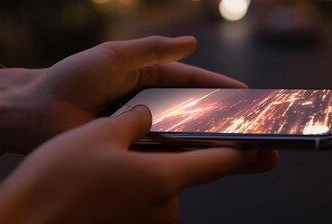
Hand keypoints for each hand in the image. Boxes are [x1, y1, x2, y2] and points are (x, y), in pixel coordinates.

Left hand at [0, 36, 244, 152]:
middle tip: (255, 128)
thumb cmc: (71, 79)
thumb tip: (191, 41)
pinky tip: (209, 164)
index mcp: (150, 78)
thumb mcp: (114, 56)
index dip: (219, 86)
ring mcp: (144, 132)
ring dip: (213, 143)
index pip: (192, 81)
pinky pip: (164, 157)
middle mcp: (152, 106)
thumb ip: (152, 49)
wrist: (35, 113)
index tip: (247, 94)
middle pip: (195, 112)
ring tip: (244, 150)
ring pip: (185, 137)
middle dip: (225, 119)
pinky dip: (185, 160)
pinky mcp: (133, 155)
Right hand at [0, 106, 278, 222]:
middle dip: (164, 155)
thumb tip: (148, 117)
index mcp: (164, 180)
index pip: (219, 163)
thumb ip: (135, 122)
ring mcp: (145, 221)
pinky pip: (138, 198)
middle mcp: (163, 205)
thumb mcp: (100, 134)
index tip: (271, 152)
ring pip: (155, 185)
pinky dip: (128, 185)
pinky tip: (97, 178)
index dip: (247, 154)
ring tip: (99, 163)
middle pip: (179, 171)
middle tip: (129, 145)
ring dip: (141, 170)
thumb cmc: (60, 180)